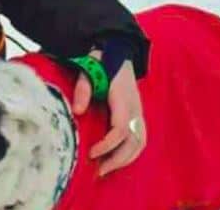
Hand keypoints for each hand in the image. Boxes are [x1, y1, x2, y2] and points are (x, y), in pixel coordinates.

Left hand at [72, 50, 145, 176]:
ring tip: (105, 169)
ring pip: (140, 142)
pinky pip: (139, 138)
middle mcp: (136, 107)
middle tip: (98, 171)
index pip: (121, 129)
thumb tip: (78, 111)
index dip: (108, 145)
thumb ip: (83, 88)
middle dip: (118, 160)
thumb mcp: (88, 67)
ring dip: (125, 159)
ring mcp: (139, 110)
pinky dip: (130, 152)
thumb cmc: (101, 58)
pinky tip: (114, 158)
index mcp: (124, 98)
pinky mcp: (137, 113)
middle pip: (135, 141)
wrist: (117, 48)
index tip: (91, 154)